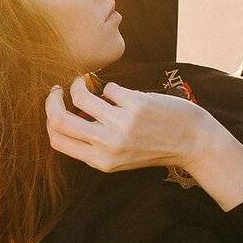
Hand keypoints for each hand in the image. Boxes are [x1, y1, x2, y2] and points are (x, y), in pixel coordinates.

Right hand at [45, 77, 202, 172]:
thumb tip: (66, 117)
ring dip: (78, 84)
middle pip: (60, 120)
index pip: (58, 141)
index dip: (49, 120)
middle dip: (52, 100)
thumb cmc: (155, 147)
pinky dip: (111, 88)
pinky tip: (122, 94)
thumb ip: (95, 144)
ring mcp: (122, 125)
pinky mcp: (136, 106)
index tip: (55, 107)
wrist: (193, 142)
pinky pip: (109, 89)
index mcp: (100, 161)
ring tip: (84, 81)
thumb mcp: (120, 158)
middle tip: (58, 90)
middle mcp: (108, 146)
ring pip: (81, 98)